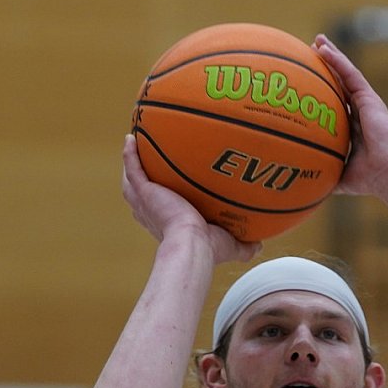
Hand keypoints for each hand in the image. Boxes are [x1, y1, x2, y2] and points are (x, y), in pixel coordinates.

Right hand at [121, 136, 260, 263]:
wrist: (193, 245)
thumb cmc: (209, 249)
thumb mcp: (229, 245)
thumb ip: (243, 245)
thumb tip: (258, 245)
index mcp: (168, 223)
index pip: (161, 209)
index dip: (160, 198)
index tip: (165, 189)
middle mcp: (153, 213)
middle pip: (141, 193)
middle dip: (141, 180)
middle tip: (145, 162)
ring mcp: (146, 201)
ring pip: (132, 180)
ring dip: (131, 163)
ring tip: (134, 144)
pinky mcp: (144, 192)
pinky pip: (133, 168)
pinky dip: (129, 154)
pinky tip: (131, 138)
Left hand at [313, 34, 387, 197]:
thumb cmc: (367, 179)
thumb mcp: (338, 174)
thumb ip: (323, 172)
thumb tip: (303, 183)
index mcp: (353, 126)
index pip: (335, 102)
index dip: (322, 90)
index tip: (306, 81)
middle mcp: (360, 111)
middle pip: (340, 82)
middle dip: (326, 66)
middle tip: (310, 52)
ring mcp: (366, 102)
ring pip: (345, 73)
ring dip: (331, 55)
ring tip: (317, 41)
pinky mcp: (370, 98)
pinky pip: (351, 74)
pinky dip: (337, 60)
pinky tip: (324, 49)